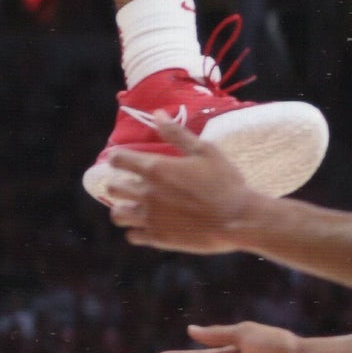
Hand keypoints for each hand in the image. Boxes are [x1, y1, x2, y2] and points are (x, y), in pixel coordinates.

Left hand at [106, 120, 259, 253]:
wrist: (239, 219)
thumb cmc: (225, 182)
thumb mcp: (204, 151)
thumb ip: (177, 133)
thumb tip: (157, 113)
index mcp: (155, 169)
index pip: (117, 159)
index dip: (119, 158)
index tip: (126, 161)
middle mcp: (146, 193)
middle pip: (112, 187)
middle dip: (119, 183)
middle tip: (132, 184)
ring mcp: (151, 218)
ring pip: (118, 214)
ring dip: (123, 208)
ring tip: (136, 206)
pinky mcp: (159, 238)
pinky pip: (132, 236)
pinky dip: (136, 230)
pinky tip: (148, 225)